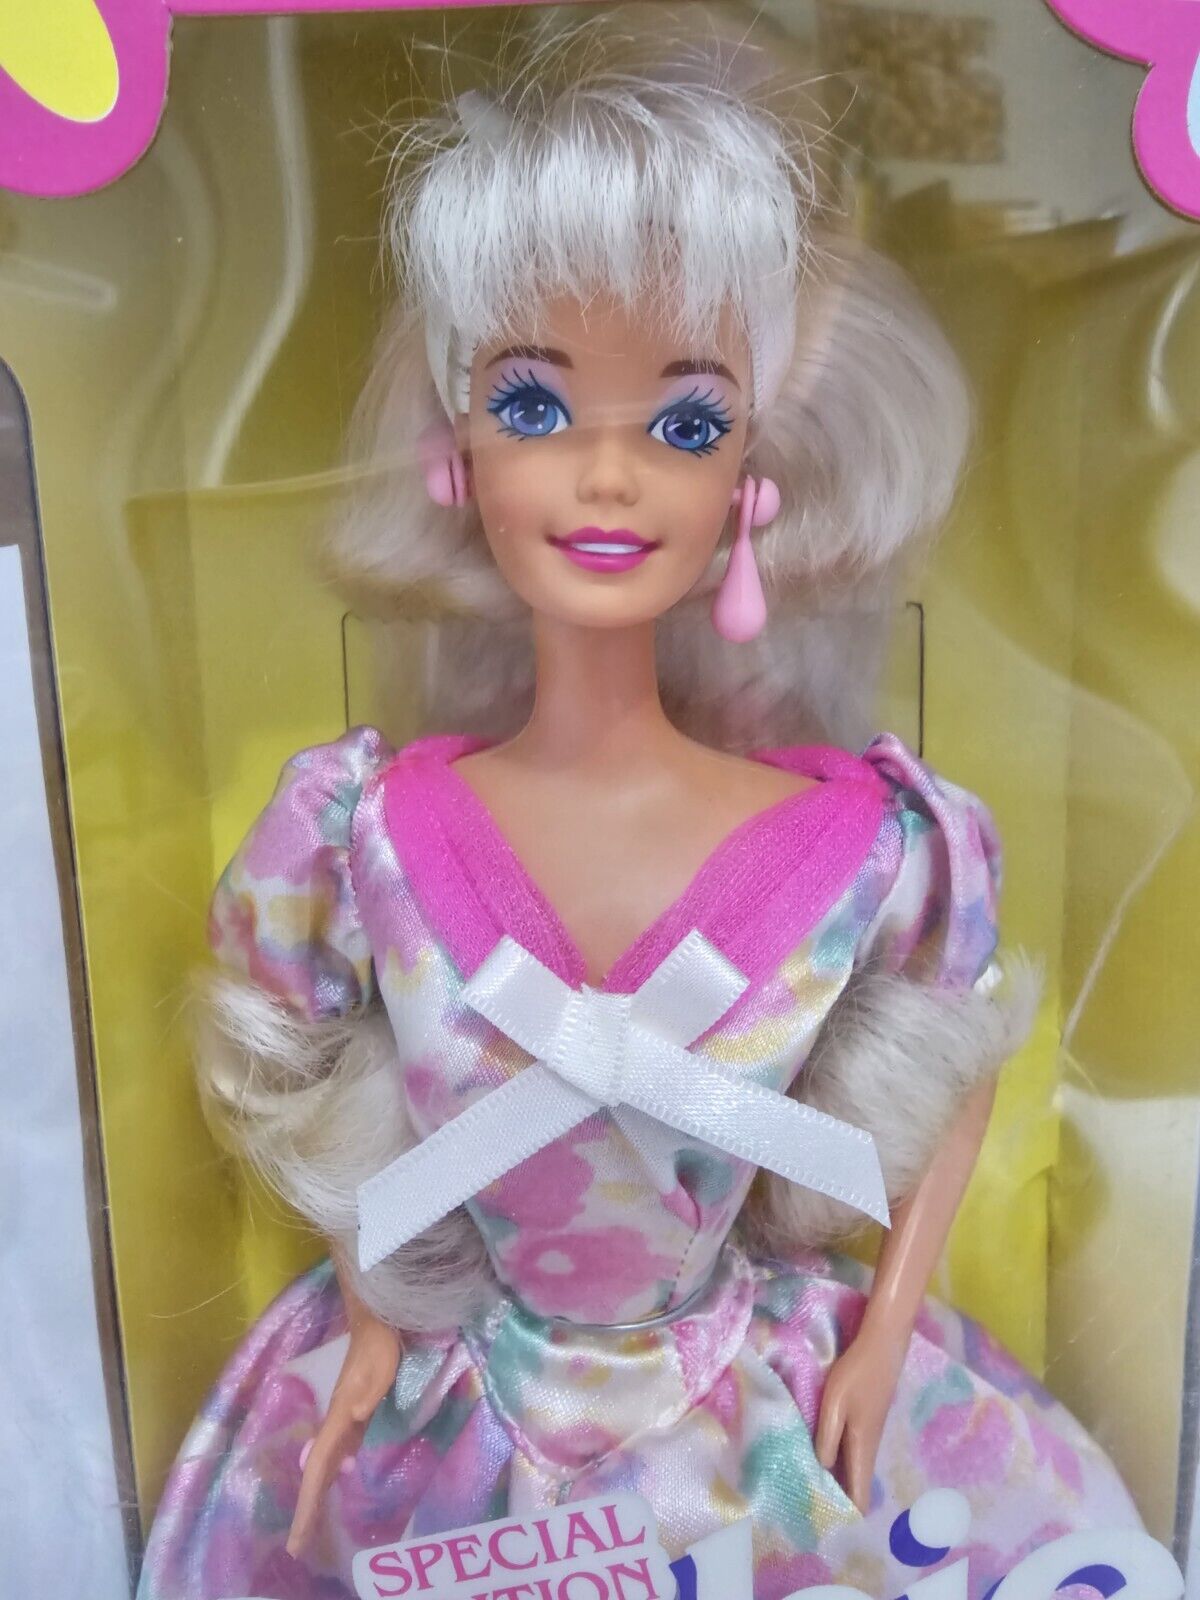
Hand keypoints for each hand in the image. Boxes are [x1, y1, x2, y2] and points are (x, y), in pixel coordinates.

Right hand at [287, 1316, 402, 1557]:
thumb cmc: (377, 1348)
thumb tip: (356, 1418)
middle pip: (316, 1474)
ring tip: (311, 1525)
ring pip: (326, 1465)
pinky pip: (339, 1452)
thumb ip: (369, 1393)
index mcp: (338, 1419)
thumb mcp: (379, 1370)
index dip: (308, 1503)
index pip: (318, 1469)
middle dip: (306, 1510)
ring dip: (318, 1493)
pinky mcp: (353, 1416)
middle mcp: (335, 1425)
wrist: (374, 1325)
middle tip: (297, 1547)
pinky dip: (334, 1472)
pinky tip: (343, 1478)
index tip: (297, 1537)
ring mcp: (343, 1421)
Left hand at [814, 1327, 907, 1512]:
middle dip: (839, 1502)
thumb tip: (821, 1472)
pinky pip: (852, 1453)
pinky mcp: (866, 1422)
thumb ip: (827, 1439)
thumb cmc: (857, 1373)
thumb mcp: (835, 1404)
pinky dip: (839, 1463)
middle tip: (810, 1512)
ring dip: (838, 1482)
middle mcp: (869, 1447)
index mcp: (863, 1448)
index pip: (859, 1495)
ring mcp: (869, 1434)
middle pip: (857, 1485)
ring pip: (854, 1469)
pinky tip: (822, 1461)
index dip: (847, 1515)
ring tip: (811, 1491)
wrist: (883, 1345)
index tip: (826, 1528)